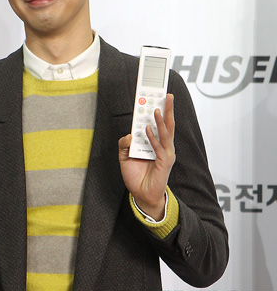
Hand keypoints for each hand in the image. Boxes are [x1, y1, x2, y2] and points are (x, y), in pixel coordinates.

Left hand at [118, 93, 175, 220]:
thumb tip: (129, 135)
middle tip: (167, 95)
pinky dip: (153, 138)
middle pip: (167, 125)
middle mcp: (162, 147)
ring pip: (165, 133)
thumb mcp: (124, 158)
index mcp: (155, 144)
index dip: (160, 110)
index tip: (158, 96)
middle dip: (167, 109)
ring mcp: (165, 154)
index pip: (159, 124)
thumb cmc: (136, 177)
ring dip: (161, 120)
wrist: (141, 195)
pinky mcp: (164, 162)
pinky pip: (158, 147)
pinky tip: (147, 129)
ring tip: (157, 108)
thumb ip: (124, 145)